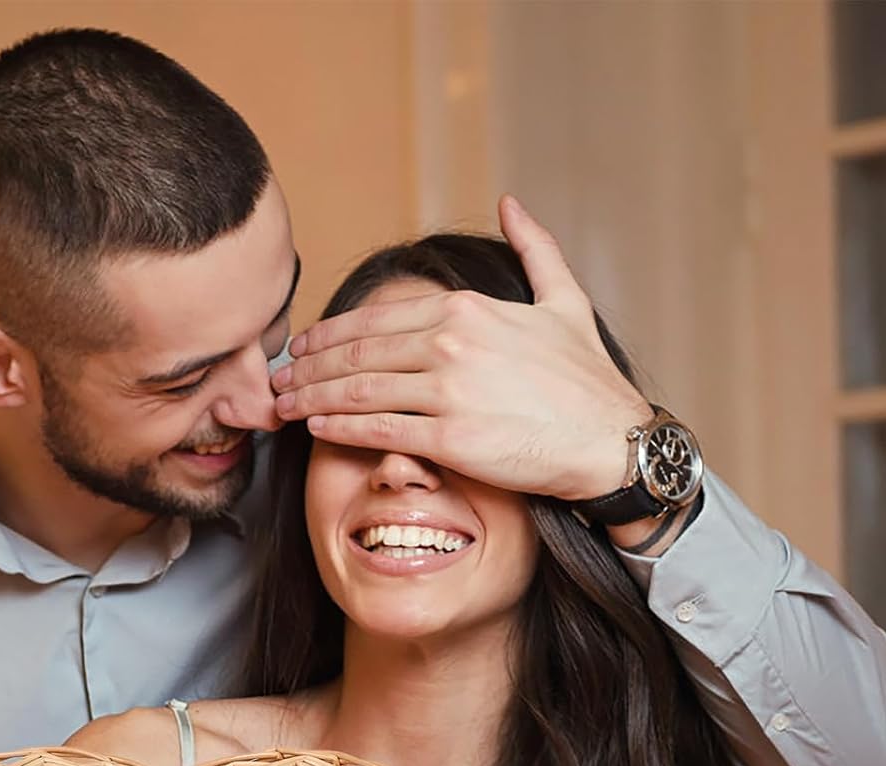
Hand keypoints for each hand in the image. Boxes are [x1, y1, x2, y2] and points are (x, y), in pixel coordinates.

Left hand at [272, 194, 652, 500]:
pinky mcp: (450, 439)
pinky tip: (316, 428)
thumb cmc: (588, 381)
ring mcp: (448, 392)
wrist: (609, 442)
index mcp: (466, 310)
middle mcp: (451, 344)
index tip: (302, 347)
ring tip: (284, 406)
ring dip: (312, 397)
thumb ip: (535, 250)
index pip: (378, 319)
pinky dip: (340, 427)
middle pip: (357, 354)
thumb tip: (513, 203)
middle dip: (308, 367)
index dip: (330, 334)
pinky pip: (379, 430)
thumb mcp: (565, 300)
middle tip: (276, 380)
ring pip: (359, 390)